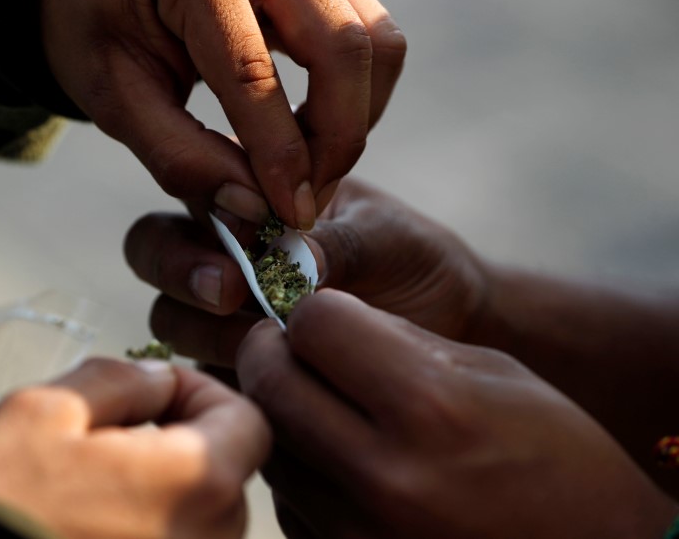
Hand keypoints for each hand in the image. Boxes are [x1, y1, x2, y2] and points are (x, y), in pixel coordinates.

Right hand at [0, 358, 269, 538]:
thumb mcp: (47, 412)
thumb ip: (123, 380)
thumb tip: (163, 380)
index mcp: (198, 483)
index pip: (249, 419)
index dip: (204, 391)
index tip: (156, 390)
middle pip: (231, 466)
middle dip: (184, 433)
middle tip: (120, 427)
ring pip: (206, 509)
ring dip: (167, 478)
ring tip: (101, 474)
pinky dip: (155, 518)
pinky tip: (100, 515)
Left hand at [39, 0, 405, 228]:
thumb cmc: (102, 29)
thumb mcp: (117, 98)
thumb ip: (181, 157)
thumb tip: (254, 209)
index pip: (252, 72)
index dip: (279, 155)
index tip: (288, 214)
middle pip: (343, 48)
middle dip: (336, 140)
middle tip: (306, 199)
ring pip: (375, 43)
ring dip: (355, 119)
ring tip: (309, 168)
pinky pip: (373, 38)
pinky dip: (358, 96)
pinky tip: (315, 129)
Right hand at [125, 177, 490, 365]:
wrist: (449, 329)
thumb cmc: (417, 264)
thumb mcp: (388, 239)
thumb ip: (336, 241)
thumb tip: (285, 260)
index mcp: (254, 195)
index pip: (194, 186)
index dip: (203, 206)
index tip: (251, 233)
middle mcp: (226, 251)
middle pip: (155, 248)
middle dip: (181, 268)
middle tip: (229, 292)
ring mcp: (223, 313)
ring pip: (170, 316)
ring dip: (203, 326)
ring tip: (265, 337)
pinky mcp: (236, 368)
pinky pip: (206, 373)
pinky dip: (225, 374)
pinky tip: (269, 376)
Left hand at [237, 289, 677, 538]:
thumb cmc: (557, 461)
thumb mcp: (495, 375)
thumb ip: (401, 343)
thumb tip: (324, 322)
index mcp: (433, 409)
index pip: (315, 325)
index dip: (315, 310)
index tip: (324, 316)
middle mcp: (385, 478)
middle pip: (270, 382)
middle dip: (272, 349)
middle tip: (289, 345)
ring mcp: (358, 534)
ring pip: (272, 442)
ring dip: (285, 410)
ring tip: (325, 405)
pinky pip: (290, 500)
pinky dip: (304, 470)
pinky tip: (344, 464)